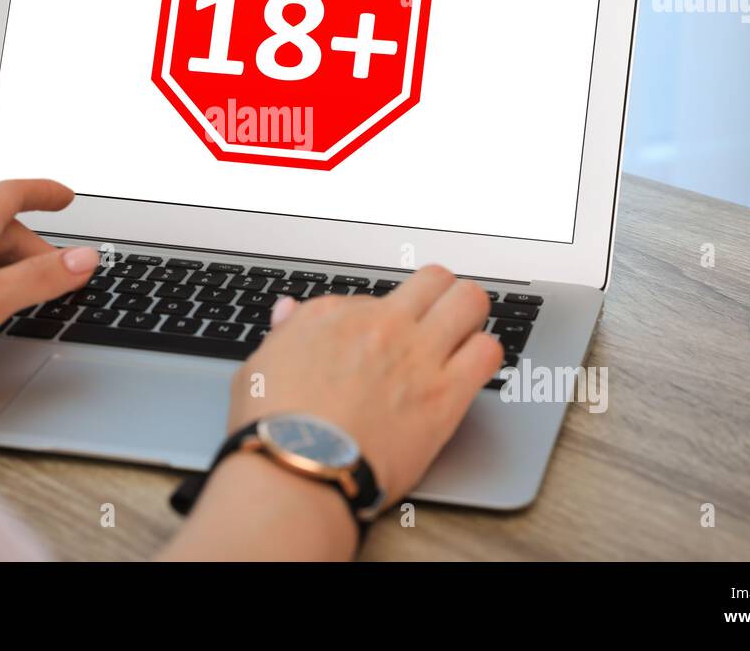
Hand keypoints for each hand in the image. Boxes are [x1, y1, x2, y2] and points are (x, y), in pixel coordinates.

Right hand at [228, 265, 502, 503]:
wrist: (299, 470)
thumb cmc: (272, 427)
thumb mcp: (261, 366)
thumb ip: (285, 334)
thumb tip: (288, 312)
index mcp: (332, 314)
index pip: (373, 297)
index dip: (378, 319)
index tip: (377, 339)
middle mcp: (381, 324)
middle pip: (434, 279)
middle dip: (438, 295)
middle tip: (434, 319)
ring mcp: (418, 355)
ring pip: (470, 301)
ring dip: (467, 318)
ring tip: (461, 339)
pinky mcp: (446, 393)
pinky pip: (488, 352)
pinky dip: (483, 355)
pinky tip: (471, 369)